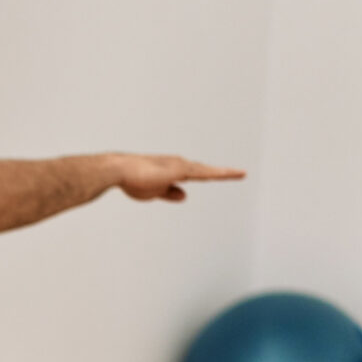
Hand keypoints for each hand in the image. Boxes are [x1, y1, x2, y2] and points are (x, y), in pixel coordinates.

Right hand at [106, 154, 244, 202]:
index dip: (210, 175)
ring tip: (241, 173)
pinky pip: (203, 173)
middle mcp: (179, 165)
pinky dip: (217, 173)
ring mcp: (180, 166)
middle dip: (222, 173)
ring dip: (224, 173)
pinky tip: (229, 174)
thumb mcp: (153, 192)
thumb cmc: (132, 179)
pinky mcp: (180, 170)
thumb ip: (169, 193)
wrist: (120, 170)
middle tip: (240, 173)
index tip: (224, 175)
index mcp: (173, 171)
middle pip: (204, 171)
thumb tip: (185, 196)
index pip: (195, 174)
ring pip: (207, 171)